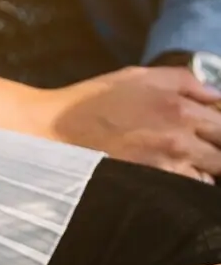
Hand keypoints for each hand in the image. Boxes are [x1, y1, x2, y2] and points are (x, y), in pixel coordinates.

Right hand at [37, 65, 220, 181]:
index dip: (219, 127)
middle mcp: (182, 139)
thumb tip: (215, 95)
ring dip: (206, 169)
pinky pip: (189, 189)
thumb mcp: (137, 75)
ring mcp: (170, 166)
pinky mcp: (157, 185)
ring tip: (186, 161)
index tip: (211, 129)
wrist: (58, 129)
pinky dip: (188, 183)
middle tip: (202, 145)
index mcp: (180, 107)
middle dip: (216, 149)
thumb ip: (183, 81)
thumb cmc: (96, 99)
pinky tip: (172, 173)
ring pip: (212, 176)